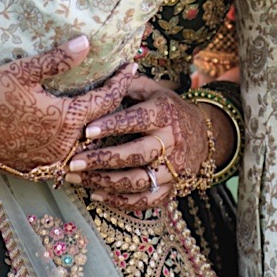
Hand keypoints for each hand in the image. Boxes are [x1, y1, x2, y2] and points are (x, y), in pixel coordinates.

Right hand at [0, 37, 136, 180]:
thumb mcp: (22, 72)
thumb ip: (57, 59)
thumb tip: (87, 42)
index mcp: (66, 117)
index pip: (107, 98)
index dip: (122, 80)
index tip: (133, 65)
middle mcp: (65, 142)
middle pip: (104, 124)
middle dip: (119, 105)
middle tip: (131, 88)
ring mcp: (53, 158)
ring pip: (90, 145)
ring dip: (104, 129)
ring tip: (115, 112)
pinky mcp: (40, 167)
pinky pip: (72, 159)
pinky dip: (84, 148)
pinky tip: (86, 137)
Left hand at [66, 75, 230, 211]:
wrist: (203, 134)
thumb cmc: (167, 108)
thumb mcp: (153, 90)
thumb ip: (126, 85)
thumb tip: (97, 74)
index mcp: (164, 113)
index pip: (138, 120)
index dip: (113, 125)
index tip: (87, 130)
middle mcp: (172, 141)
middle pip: (137, 154)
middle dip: (103, 160)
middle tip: (73, 162)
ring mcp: (174, 167)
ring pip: (139, 181)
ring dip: (105, 182)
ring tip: (76, 179)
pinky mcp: (173, 187)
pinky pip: (147, 200)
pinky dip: (121, 202)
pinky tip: (97, 196)